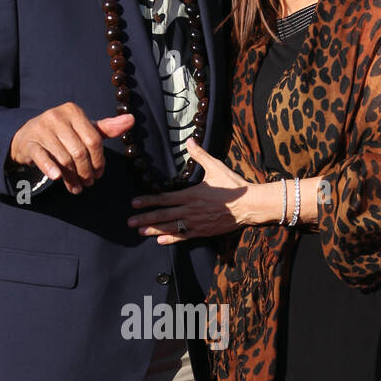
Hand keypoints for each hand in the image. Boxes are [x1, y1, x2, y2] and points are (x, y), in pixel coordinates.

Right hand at [9, 104, 134, 193]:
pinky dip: (50, 168)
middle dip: (86, 172)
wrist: (28, 135)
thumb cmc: (62, 133)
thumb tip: (131, 119)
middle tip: (89, 183)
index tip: (99, 174)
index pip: (94, 139)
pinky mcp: (29, 143)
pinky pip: (42, 157)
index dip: (99, 161)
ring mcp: (41, 129)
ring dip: (72, 177)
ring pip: (63, 158)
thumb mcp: (84, 129)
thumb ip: (107, 128)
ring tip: (76, 188)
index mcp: (73, 111)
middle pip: (79, 151)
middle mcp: (56, 116)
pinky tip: (57, 178)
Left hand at [127, 138, 255, 242]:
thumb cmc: (233, 185)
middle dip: (145, 218)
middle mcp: (191, 210)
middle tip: (130, 221)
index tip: (135, 203)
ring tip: (140, 231)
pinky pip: (184, 236)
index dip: (148, 201)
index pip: (164, 198)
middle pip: (163, 215)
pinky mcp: (203, 231)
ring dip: (154, 230)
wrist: (249, 205)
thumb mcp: (216, 167)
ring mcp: (196, 222)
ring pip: (171, 227)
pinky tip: (160, 240)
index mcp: (191, 194)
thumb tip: (190, 139)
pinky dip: (171, 239)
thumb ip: (200, 155)